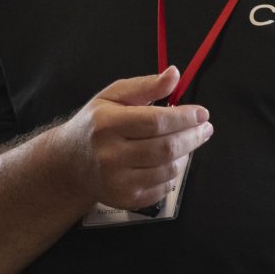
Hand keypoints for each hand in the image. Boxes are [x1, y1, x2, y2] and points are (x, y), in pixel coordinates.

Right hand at [64, 68, 212, 213]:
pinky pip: (162, 188)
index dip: (185, 117)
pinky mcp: (125, 199)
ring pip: (168, 169)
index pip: (155, 122)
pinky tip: (170, 161)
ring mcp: (117, 181)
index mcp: (107, 124)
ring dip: (185, 155)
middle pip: (166, 148)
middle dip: (193, 137)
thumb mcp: (113, 96)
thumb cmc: (95, 124)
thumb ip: (145, 85)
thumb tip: (174, 74)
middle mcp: (110, 155)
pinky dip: (173, 174)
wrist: (69, 163)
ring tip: (185, 142)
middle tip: (205, 128)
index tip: (202, 113)